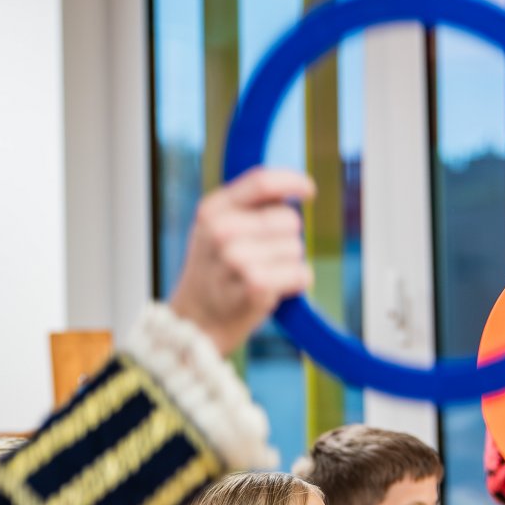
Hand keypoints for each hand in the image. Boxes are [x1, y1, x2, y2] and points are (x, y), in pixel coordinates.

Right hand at [167, 167, 315, 356]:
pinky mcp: (256, 286)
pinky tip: (275, 289)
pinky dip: (296, 282)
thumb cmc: (214, 275)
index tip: (308, 190)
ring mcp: (237, 259)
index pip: (262, 181)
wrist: (196, 323)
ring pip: (296, 247)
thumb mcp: (215, 230)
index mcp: (213, 210)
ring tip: (264, 275)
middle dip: (288, 237)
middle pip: (288, 218)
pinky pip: (300, 273)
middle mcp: (221, 231)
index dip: (292, 181)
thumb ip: (248, 206)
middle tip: (266, 256)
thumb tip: (291, 191)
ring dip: (290, 263)